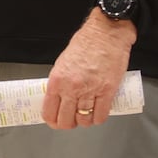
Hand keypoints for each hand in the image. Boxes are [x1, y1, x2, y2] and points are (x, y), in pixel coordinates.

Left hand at [41, 9, 135, 129]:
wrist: (106, 32)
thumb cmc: (86, 42)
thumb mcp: (63, 61)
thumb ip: (60, 80)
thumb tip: (59, 96)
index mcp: (57, 80)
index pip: (49, 111)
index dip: (52, 121)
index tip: (55, 121)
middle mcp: (72, 87)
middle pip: (66, 120)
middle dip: (68, 124)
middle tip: (72, 121)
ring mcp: (90, 90)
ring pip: (84, 119)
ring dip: (85, 121)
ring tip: (86, 115)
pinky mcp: (107, 91)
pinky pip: (101, 115)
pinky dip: (98, 118)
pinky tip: (98, 114)